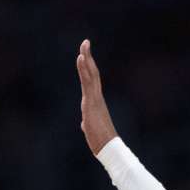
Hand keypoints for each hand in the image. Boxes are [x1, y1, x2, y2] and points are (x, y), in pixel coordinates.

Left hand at [76, 39, 118, 155]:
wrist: (108, 147)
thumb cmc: (100, 140)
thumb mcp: (91, 128)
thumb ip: (88, 122)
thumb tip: (85, 124)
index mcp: (95, 101)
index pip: (91, 81)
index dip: (88, 67)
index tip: (84, 54)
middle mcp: (96, 97)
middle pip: (92, 73)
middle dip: (88, 57)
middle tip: (85, 42)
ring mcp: (94, 98)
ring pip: (90, 75)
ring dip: (86, 59)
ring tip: (83, 46)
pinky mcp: (91, 102)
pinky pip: (87, 82)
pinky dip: (84, 69)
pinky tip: (81, 59)